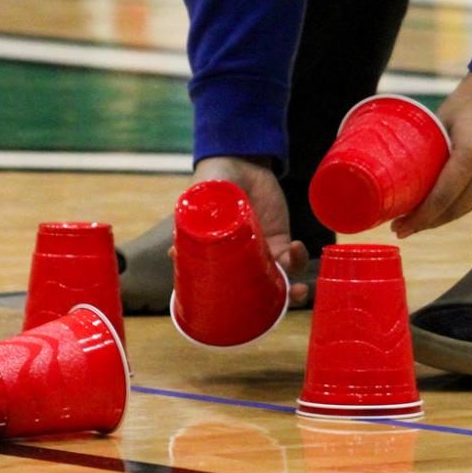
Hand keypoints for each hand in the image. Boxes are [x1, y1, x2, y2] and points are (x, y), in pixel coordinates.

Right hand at [191, 156, 308, 302]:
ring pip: (276, 282)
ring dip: (290, 291)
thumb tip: (173, 254)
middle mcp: (237, 261)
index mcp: (214, 259)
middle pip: (251, 295)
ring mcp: (259, 253)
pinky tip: (297, 248)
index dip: (225, 306)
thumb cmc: (213, 181)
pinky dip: (297, 258)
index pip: (217, 290)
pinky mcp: (279, 239)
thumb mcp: (198, 201)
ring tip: (297, 289)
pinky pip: (290, 258)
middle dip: (267, 310)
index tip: (234, 314)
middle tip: (277, 310)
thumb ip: (190, 223)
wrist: (240, 157)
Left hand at [393, 73, 471, 237]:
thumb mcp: (441, 122)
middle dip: (426, 223)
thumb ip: (427, 151)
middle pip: (453, 210)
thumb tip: (399, 176)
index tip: (400, 226)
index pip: (442, 198)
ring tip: (415, 222)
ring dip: (440, 218)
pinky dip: (455, 207)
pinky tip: (438, 210)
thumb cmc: (468, 100)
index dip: (420, 217)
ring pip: (464, 209)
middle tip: (401, 229)